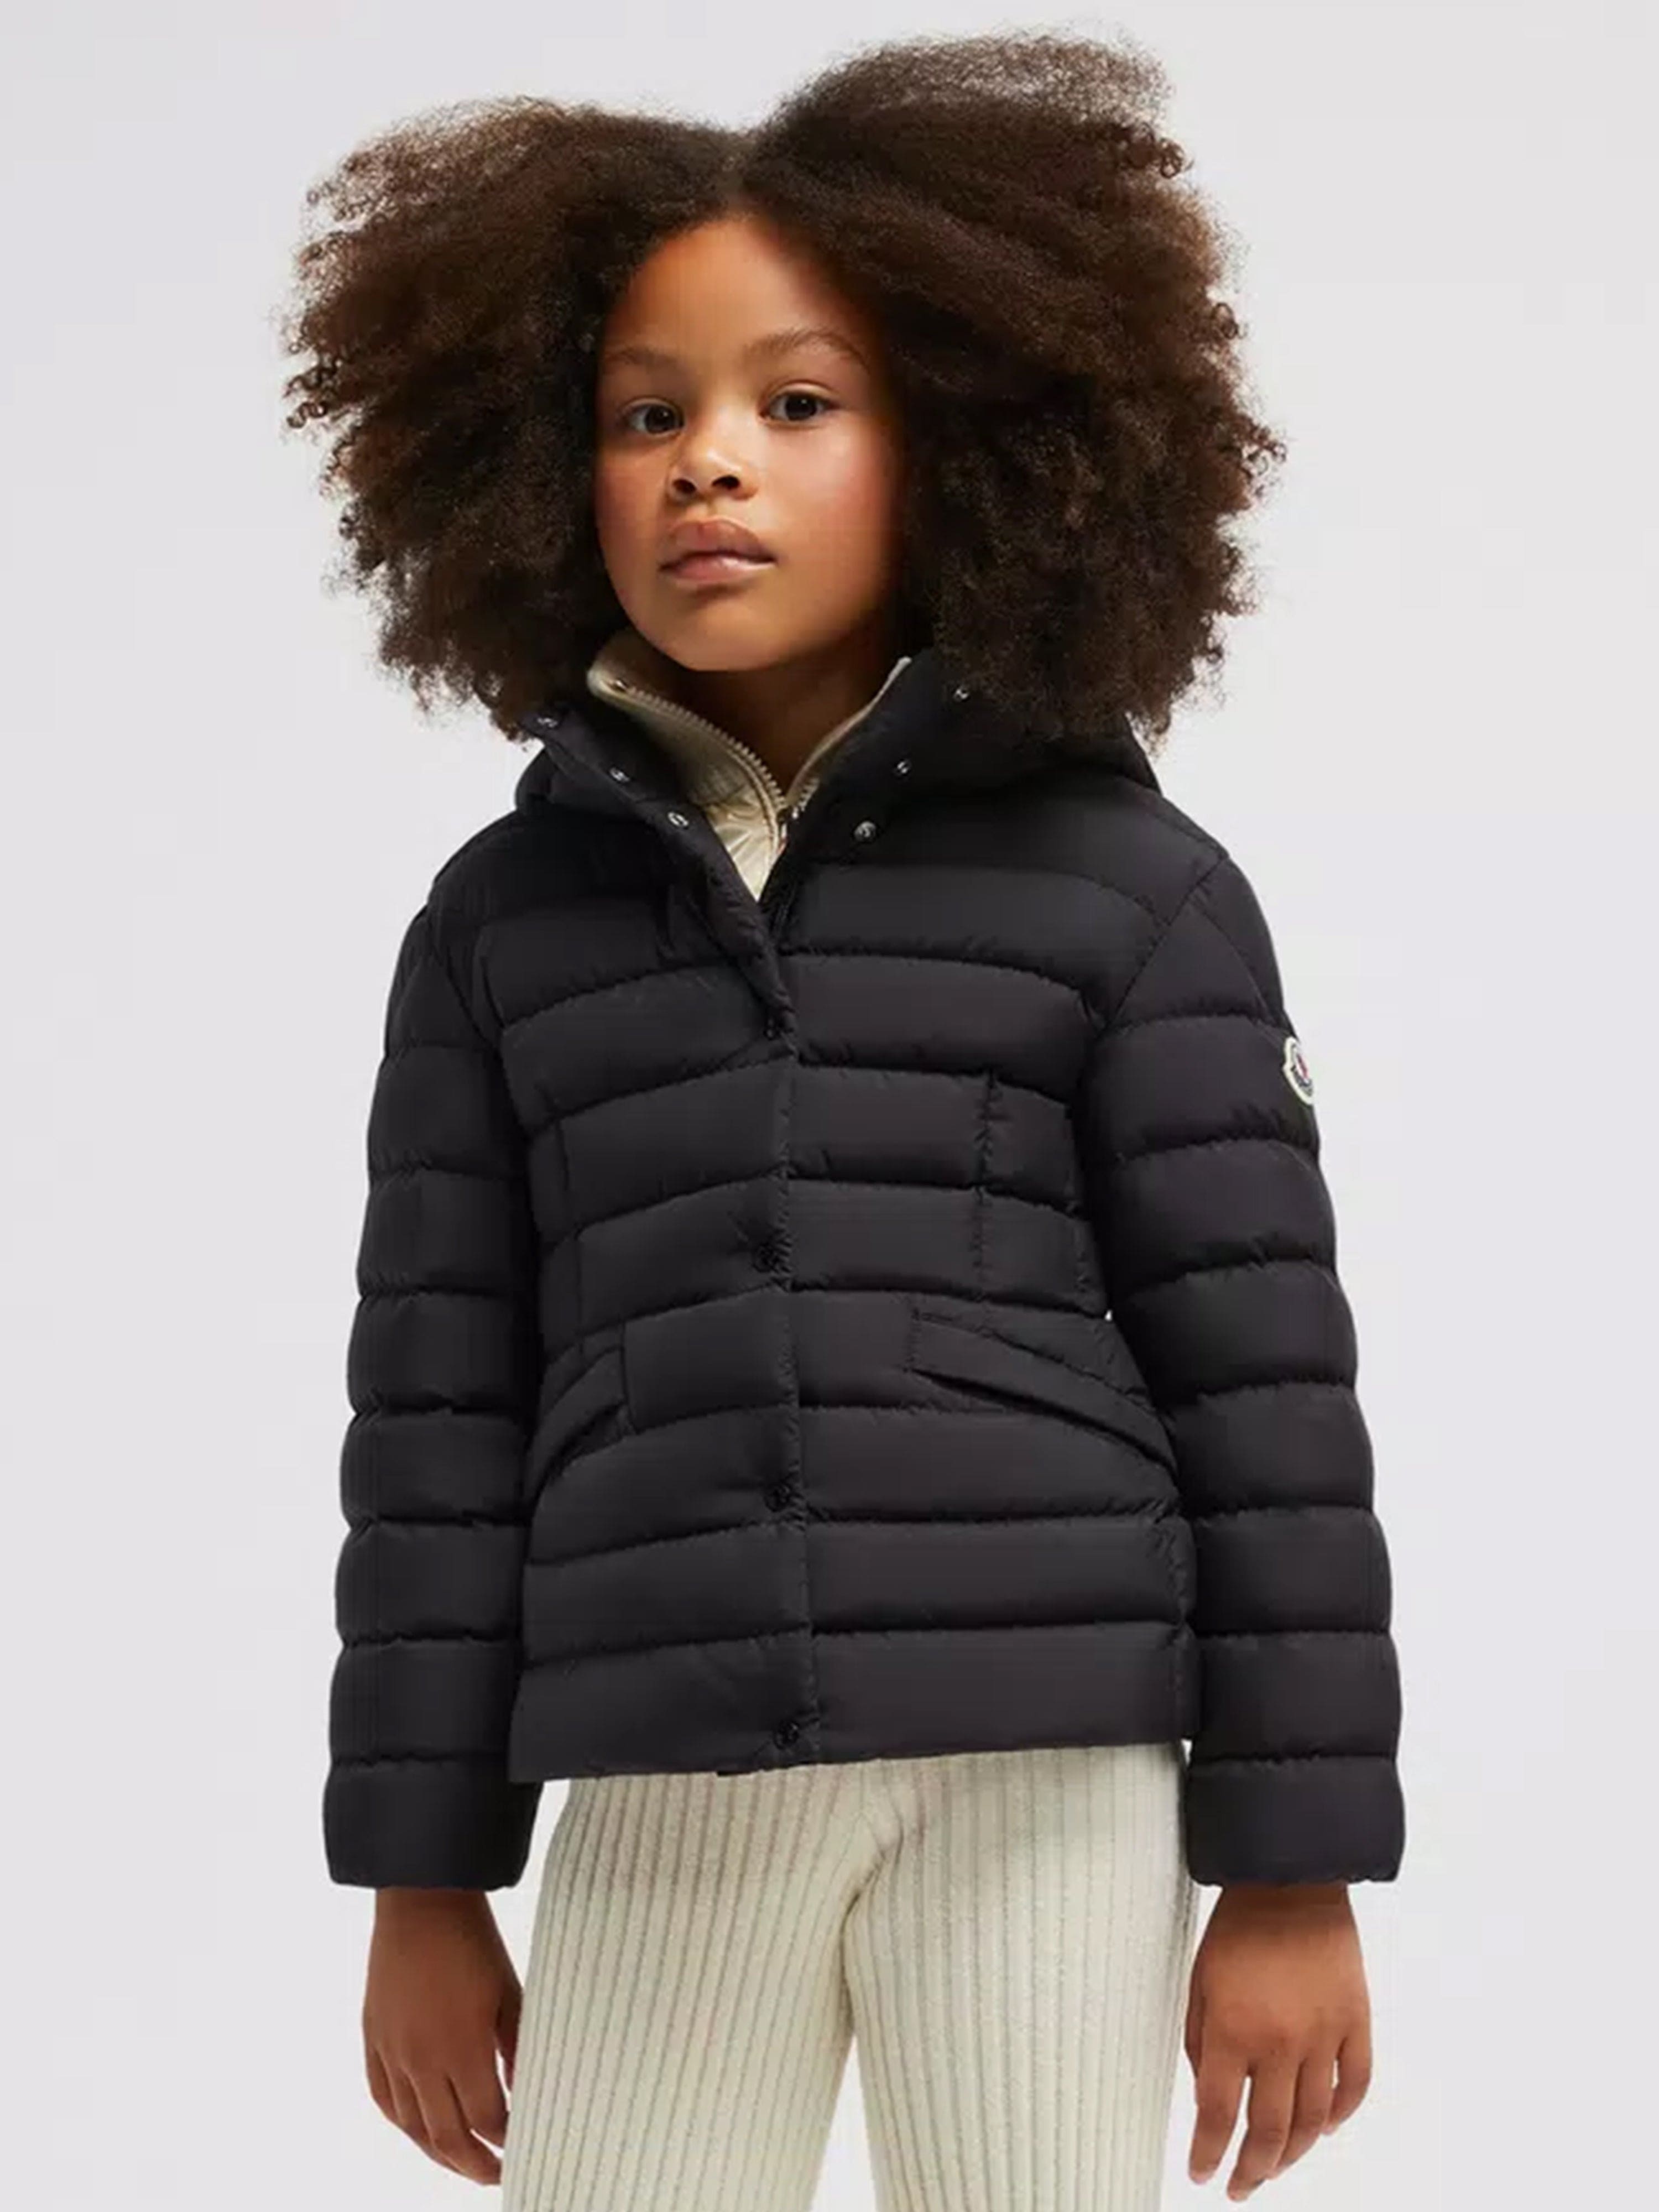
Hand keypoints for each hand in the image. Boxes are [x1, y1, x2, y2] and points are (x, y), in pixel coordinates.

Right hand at [363, 1888, 522, 2184]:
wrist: (421, 1899)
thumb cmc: (473, 1940)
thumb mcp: (509, 1991)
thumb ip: (518, 2047)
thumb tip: (523, 2090)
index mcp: (460, 2049)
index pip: (486, 2118)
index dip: (506, 2139)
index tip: (524, 2146)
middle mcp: (420, 2060)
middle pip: (447, 2136)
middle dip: (474, 2163)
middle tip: (496, 2175)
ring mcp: (391, 2052)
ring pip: (412, 2126)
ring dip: (438, 2152)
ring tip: (462, 2162)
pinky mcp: (372, 2038)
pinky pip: (383, 2097)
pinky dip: (403, 2123)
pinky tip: (418, 2130)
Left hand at [1183, 1881, 1371, 2199]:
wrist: (1291, 1880)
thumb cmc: (1238, 1926)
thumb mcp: (1198, 1981)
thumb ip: (1199, 2041)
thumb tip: (1206, 2092)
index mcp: (1234, 2030)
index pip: (1217, 2116)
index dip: (1207, 2154)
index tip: (1202, 2174)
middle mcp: (1280, 2042)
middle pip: (1267, 2132)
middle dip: (1250, 2170)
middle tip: (1239, 2187)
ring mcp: (1324, 2036)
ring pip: (1312, 2121)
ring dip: (1291, 2154)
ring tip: (1273, 2167)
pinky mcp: (1357, 2023)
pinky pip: (1354, 2087)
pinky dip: (1341, 2117)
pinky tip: (1323, 2129)